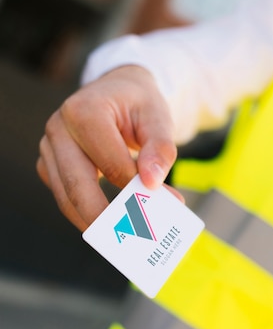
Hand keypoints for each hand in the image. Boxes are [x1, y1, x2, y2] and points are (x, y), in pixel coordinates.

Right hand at [37, 65, 177, 230]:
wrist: (119, 92)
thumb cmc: (139, 104)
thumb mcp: (158, 116)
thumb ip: (160, 147)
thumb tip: (152, 182)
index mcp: (84, 111)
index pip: (110, 162)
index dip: (136, 187)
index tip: (165, 205)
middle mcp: (58, 129)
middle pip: (78, 186)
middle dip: (109, 216)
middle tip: (139, 236)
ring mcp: (49, 149)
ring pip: (68, 198)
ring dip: (99, 221)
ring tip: (131, 236)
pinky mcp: (51, 166)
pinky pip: (67, 197)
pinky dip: (89, 214)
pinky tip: (116, 224)